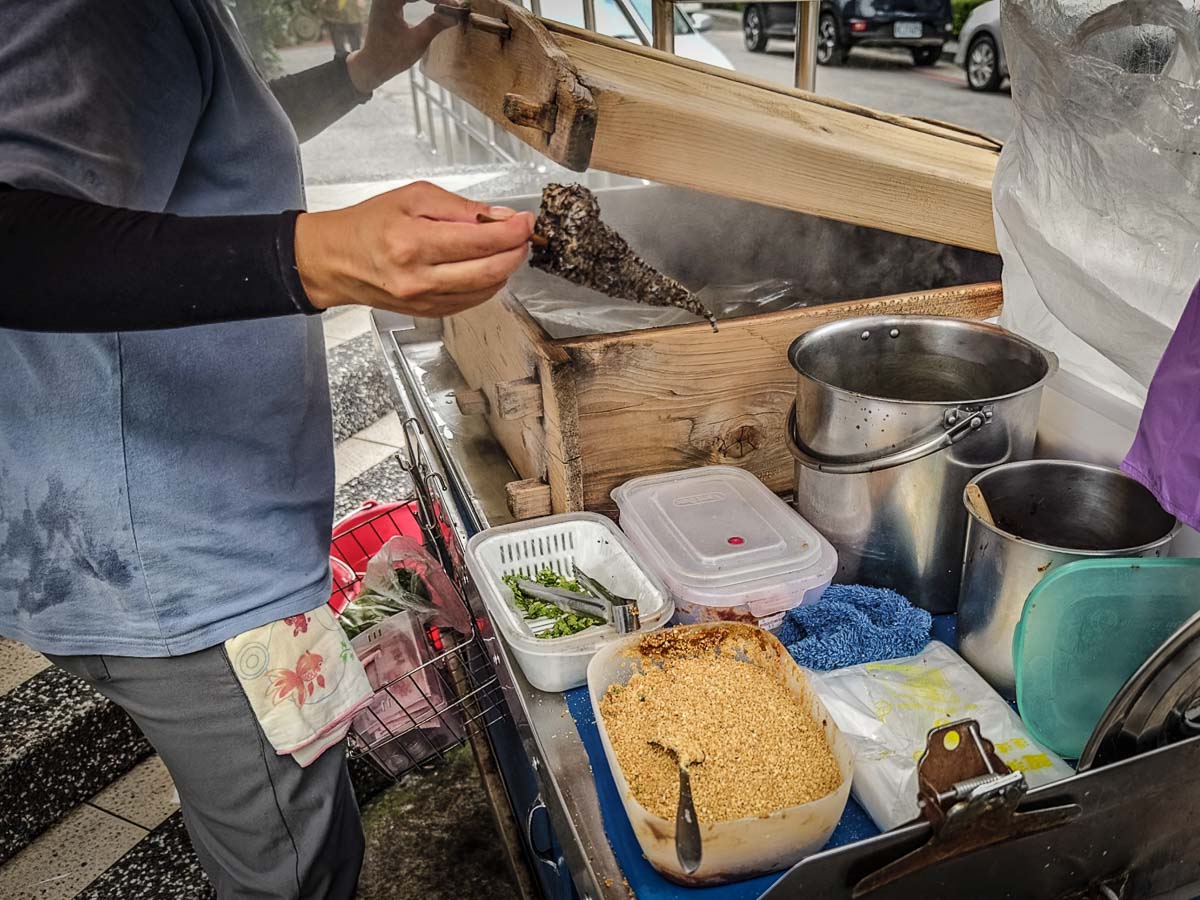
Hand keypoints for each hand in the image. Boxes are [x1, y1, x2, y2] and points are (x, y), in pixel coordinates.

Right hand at [294, 181, 534, 316]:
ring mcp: (424, 300)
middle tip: (524, 236)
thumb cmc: (370, 224)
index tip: (526, 222)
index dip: (512, 232)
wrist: (336, 259)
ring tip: (506, 248)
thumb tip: (501, 217)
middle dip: (516, 252)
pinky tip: (487, 267)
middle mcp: (419, 277)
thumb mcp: (413, 197)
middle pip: (489, 270)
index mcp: (413, 242)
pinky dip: (487, 284)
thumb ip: (460, 208)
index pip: (479, 241)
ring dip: (505, 269)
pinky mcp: (428, 312)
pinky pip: (471, 301)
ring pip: (484, 290)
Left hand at [346, 0, 454, 92]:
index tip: (455, 6)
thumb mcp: (417, 42)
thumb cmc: (392, 56)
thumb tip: (455, 16)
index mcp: (388, 0)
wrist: (373, 64)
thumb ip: (435, 24)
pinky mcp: (390, 1)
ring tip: (448, 5)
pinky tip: (437, 5)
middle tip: (453, 5)